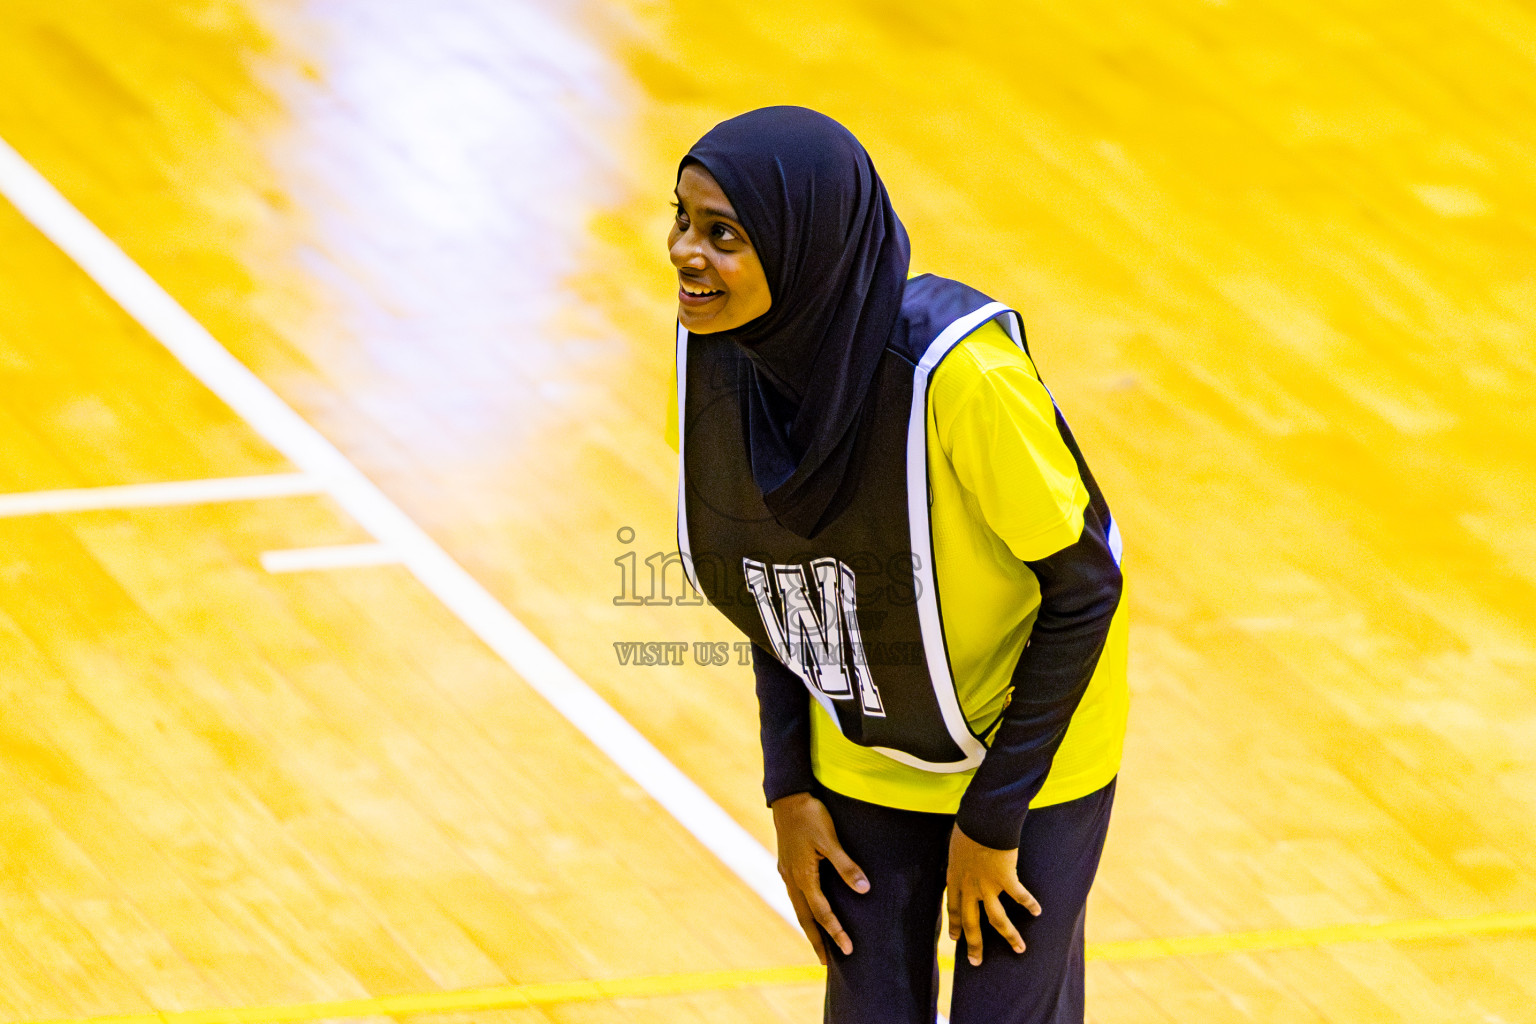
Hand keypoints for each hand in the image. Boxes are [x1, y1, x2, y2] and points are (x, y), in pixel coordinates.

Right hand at [770, 792, 869, 963]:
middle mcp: (791, 878)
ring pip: (798, 907)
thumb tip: (864, 890)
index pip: (821, 912)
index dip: (835, 931)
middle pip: (804, 918)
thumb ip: (846, 865)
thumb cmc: (811, 815)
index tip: (848, 949)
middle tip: (825, 963)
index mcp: (802, 876)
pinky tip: (809, 910)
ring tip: (818, 944)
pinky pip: (796, 895)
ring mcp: (786, 871)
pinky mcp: (786, 864)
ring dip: (808, 927)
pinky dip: (803, 909)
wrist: (788, 796)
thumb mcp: (830, 839)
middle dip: (816, 941)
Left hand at [946, 824, 1040, 965]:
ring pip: (997, 920)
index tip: (956, 939)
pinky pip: (1019, 896)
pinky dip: (1030, 904)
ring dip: (1010, 936)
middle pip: (971, 923)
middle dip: (974, 944)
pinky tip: (1038, 912)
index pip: (953, 908)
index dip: (955, 925)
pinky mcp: (1006, 878)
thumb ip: (960, 858)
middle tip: (976, 962)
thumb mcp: (956, 846)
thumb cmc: (968, 826)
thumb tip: (962, 859)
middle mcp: (969, 887)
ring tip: (1020, 949)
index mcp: (955, 878)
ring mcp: (988, 885)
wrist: (982, 819)